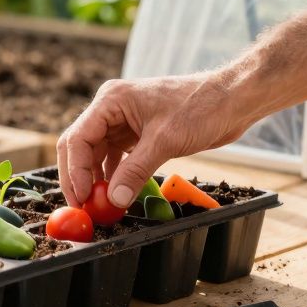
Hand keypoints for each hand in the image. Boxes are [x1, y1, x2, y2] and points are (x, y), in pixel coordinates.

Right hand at [56, 73, 247, 208]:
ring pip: (97, 154)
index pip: (78, 138)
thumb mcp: (165, 141)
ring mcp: (124, 121)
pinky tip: (115, 194)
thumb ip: (135, 171)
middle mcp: (112, 109)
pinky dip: (114, 176)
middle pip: (81, 146)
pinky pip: (116, 158)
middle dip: (79, 177)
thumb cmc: (200, 107)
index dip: (75, 171)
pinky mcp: (138, 134)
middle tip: (82, 206)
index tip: (82, 198)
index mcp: (111, 100)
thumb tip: (113, 200)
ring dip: (96, 179)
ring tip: (99, 205)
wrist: (231, 100)